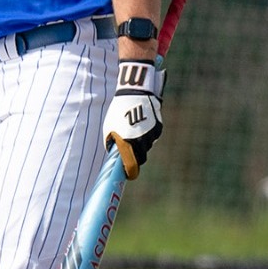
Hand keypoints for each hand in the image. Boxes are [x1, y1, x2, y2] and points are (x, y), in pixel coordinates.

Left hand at [104, 59, 163, 179]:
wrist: (134, 93)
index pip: (132, 165)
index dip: (130, 172)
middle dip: (135, 156)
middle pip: (141, 157)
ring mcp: (151, 134)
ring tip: (132, 131)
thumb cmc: (118, 112)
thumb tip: (114, 155)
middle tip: (128, 153)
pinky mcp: (158, 127)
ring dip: (140, 144)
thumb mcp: (109, 128)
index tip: (129, 174)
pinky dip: (147, 135)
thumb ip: (112, 143)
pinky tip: (140, 125)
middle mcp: (141, 140)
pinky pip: (152, 136)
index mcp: (128, 142)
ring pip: (147, 146)